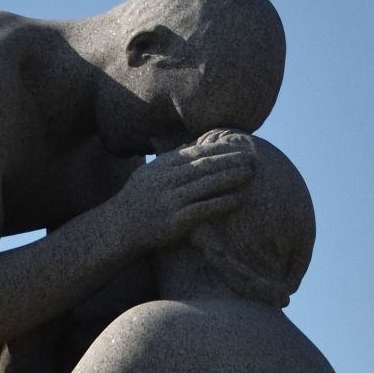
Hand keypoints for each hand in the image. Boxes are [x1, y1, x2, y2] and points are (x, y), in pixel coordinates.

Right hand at [102, 135, 255, 252]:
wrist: (119, 227)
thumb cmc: (137, 199)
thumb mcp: (149, 173)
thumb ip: (171, 160)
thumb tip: (191, 146)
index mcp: (162, 166)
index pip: (196, 153)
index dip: (220, 149)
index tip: (239, 145)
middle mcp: (167, 180)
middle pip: (205, 166)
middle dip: (231, 160)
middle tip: (253, 156)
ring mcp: (171, 200)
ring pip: (207, 184)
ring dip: (232, 178)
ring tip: (251, 173)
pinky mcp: (176, 221)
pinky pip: (205, 209)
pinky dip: (223, 202)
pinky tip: (239, 199)